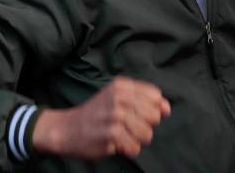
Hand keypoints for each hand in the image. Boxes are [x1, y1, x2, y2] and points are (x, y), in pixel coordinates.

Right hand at [30, 77, 169, 159]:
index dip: (152, 109)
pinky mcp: (111, 135)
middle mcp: (119, 98)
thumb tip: (167, 108)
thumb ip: (143, 100)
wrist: (67, 129)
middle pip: (154, 116)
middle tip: (127, 126)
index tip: (138, 114)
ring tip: (121, 135)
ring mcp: (115, 116)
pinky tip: (116, 144)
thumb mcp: (117, 98)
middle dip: (145, 125)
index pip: (155, 96)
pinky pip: (135, 148)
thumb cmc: (97, 114)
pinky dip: (128, 150)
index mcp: (122, 86)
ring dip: (136, 139)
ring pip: (147, 134)